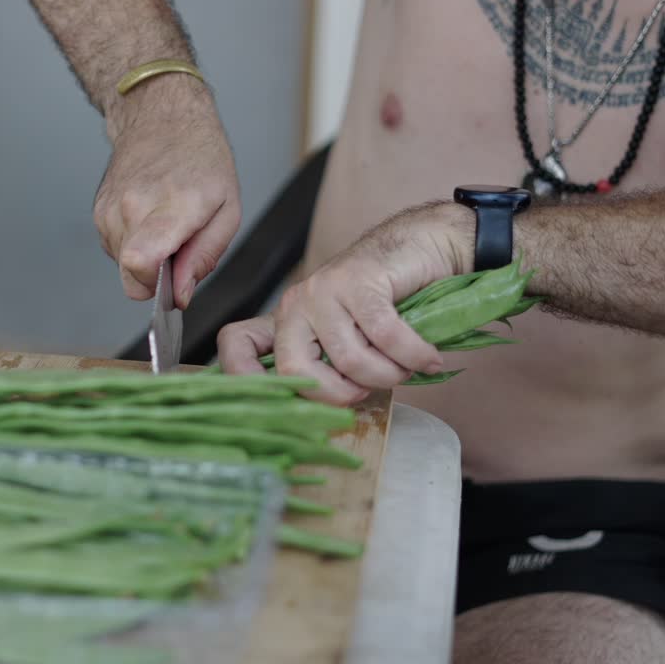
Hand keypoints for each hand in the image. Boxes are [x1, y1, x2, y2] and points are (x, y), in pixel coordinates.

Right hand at [94, 78, 240, 308]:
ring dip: (146, 258)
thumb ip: (203, 257)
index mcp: (171, 207)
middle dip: (156, 277)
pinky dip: (133, 243)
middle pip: (131, 277)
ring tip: (165, 224)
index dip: (155, 286)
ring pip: (122, 266)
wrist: (163, 118)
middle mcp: (133, 207)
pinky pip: (115, 248)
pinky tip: (149, 217)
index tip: (173, 279)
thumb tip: (180, 294)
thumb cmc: (201, 160)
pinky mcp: (99, 210)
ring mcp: (110, 208)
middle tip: (179, 247)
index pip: (140, 263)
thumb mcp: (227, 209)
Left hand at [218, 203, 471, 404]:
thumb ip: (328, 367)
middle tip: (369, 389)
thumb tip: (321, 417)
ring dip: (389, 374)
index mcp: (285, 321)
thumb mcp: (348, 339)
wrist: (422, 246)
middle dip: (339, 394)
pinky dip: (413, 355)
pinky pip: (384, 337)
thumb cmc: (387, 302)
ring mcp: (323, 290)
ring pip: (349, 359)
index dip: (241, 375)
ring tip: (407, 366)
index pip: (236, 344)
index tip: (270, 403)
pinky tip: (428, 357)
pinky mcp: (358, 280)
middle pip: (295, 371)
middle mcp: (295, 305)